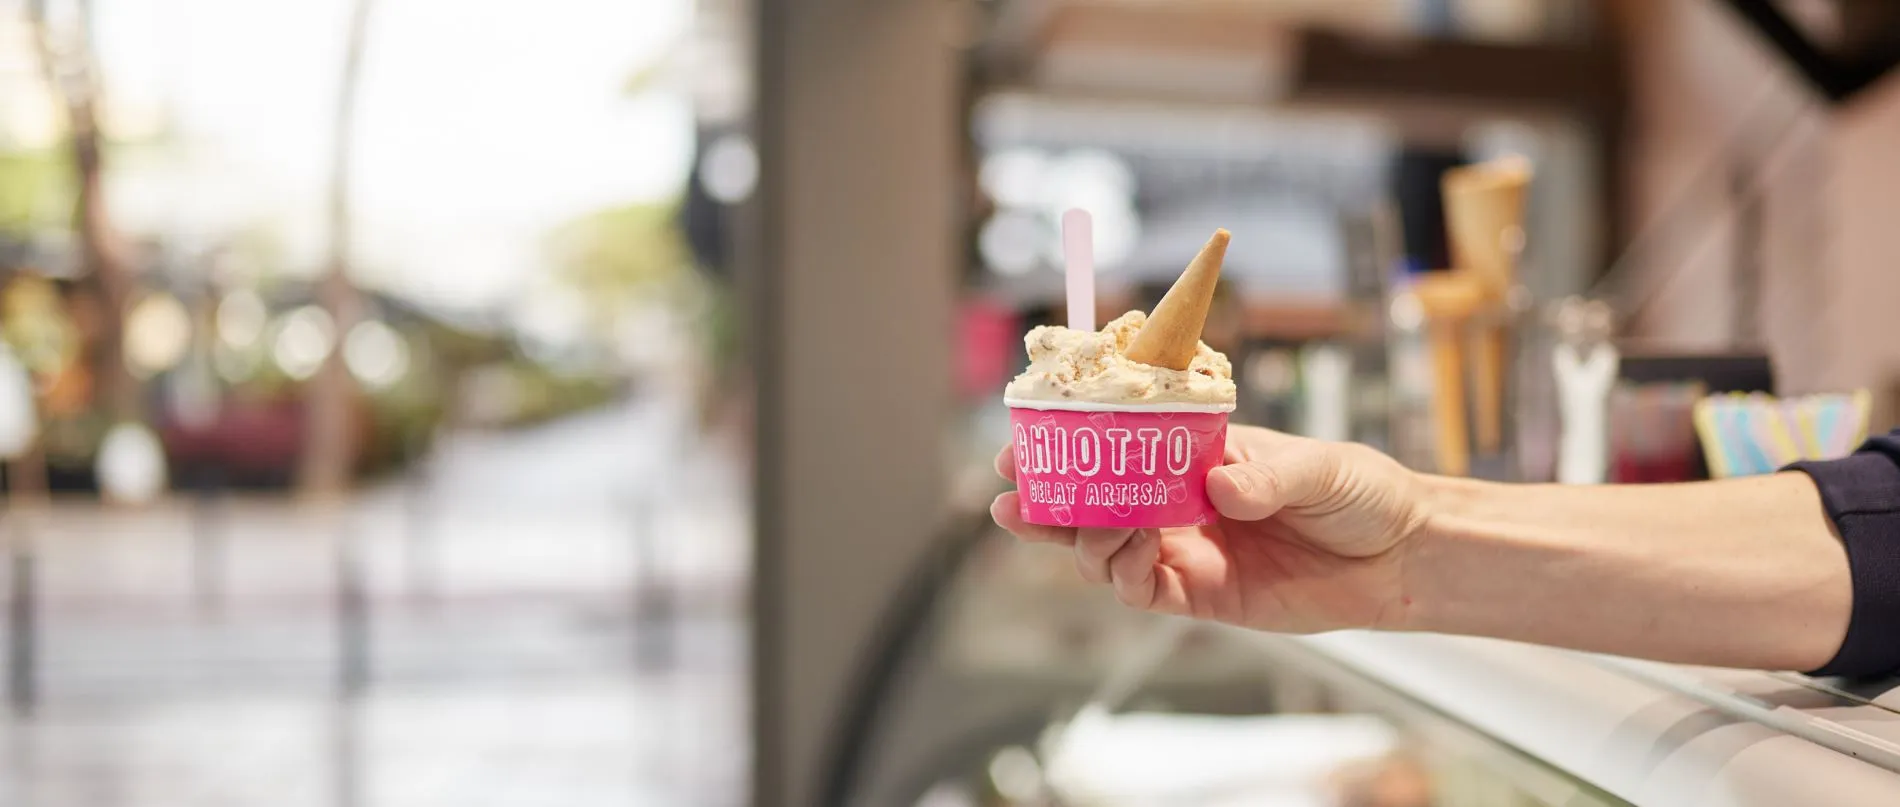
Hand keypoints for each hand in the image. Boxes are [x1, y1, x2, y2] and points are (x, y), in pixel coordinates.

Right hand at [991, 425, 1430, 632]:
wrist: (1402, 557)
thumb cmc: (1363, 495)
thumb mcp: (1318, 469)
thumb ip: (1266, 477)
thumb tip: (1217, 485)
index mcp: (1197, 455)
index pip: (1119, 445)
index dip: (1072, 443)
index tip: (1030, 437)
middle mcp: (1181, 502)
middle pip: (1093, 501)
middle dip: (1048, 500)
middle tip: (1014, 495)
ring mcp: (1187, 550)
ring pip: (1104, 548)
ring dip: (1082, 538)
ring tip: (1087, 524)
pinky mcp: (1202, 596)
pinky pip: (1141, 590)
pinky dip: (1123, 575)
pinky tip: (1129, 555)